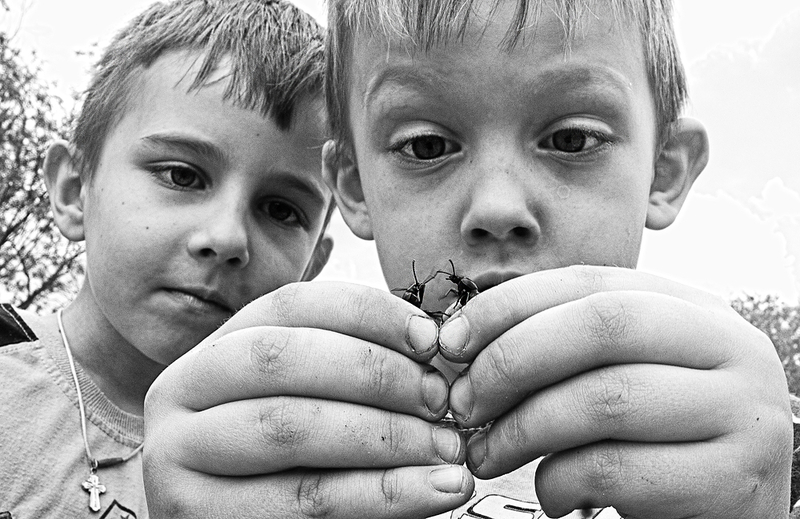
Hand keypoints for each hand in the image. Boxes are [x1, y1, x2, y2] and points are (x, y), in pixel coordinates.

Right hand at [144, 281, 472, 517]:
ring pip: (291, 426)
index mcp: (215, 347)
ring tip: (447, 449)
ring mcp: (177, 454)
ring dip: (386, 435)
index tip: (430, 338)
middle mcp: (182, 389)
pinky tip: (438, 489)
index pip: (292, 305)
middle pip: (284, 357)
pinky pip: (305, 499)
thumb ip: (349, 372)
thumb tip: (431, 343)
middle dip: (376, 372)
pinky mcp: (195, 514)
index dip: (369, 313)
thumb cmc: (284, 464)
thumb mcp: (304, 402)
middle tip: (440, 399)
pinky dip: (384, 493)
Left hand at [438, 265, 791, 517]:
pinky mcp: (734, 481)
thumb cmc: (657, 438)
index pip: (588, 282)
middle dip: (512, 361)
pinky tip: (551, 493)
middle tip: (463, 403)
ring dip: (522, 430)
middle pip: (601, 326)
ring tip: (487, 454)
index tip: (452, 341)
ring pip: (605, 398)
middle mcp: (731, 347)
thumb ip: (564, 348)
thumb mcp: (624, 373)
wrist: (728, 509)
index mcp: (693, 309)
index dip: (508, 306)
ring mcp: (743, 412)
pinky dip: (560, 482)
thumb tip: (463, 341)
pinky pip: (617, 470)